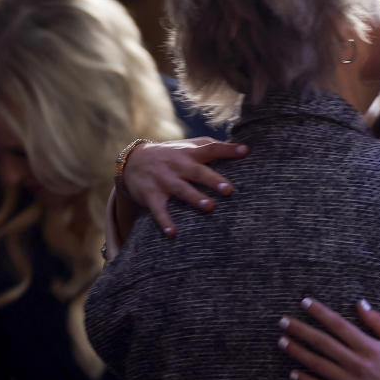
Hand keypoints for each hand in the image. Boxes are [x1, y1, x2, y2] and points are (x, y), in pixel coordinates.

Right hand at [123, 137, 247, 234]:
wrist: (133, 161)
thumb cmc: (171, 155)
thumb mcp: (187, 146)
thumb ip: (210, 146)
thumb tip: (242, 148)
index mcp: (189, 152)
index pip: (210, 148)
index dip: (228, 149)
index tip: (245, 151)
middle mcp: (177, 165)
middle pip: (197, 171)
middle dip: (212, 180)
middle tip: (229, 189)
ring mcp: (163, 180)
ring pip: (181, 189)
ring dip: (195, 198)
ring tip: (210, 207)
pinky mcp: (151, 195)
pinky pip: (159, 210)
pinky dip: (165, 221)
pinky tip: (173, 233)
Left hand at [278, 297, 379, 379]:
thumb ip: (378, 323)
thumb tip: (359, 303)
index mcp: (370, 347)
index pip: (339, 325)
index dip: (320, 313)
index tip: (305, 303)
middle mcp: (358, 364)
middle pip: (323, 343)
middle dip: (301, 330)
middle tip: (283, 321)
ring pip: (319, 365)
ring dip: (298, 352)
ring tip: (282, 341)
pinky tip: (293, 373)